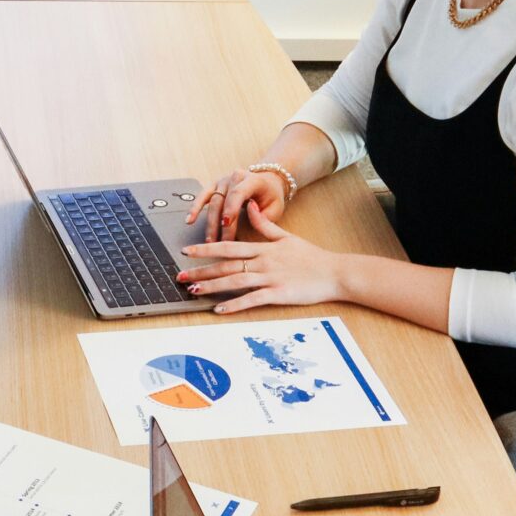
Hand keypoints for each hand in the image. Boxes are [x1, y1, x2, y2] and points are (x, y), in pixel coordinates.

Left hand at [179, 200, 343, 312]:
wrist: (335, 272)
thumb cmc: (311, 257)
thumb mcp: (286, 237)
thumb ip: (265, 224)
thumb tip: (250, 207)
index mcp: (263, 248)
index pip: (229, 247)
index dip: (206, 249)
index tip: (187, 251)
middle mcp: (263, 262)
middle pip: (226, 265)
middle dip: (201, 270)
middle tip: (180, 276)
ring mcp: (270, 278)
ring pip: (235, 281)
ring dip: (212, 286)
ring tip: (193, 291)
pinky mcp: (279, 293)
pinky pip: (252, 299)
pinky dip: (235, 304)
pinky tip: (220, 309)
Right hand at [187, 165, 287, 238]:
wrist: (268, 183)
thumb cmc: (271, 197)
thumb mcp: (275, 207)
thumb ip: (264, 215)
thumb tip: (251, 217)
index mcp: (253, 180)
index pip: (238, 193)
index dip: (231, 209)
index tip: (226, 224)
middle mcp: (235, 177)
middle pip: (223, 201)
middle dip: (220, 224)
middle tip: (220, 243)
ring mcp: (223, 181)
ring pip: (212, 201)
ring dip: (209, 223)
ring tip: (209, 240)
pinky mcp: (215, 186)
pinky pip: (202, 196)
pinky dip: (195, 208)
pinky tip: (189, 220)